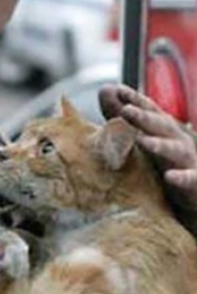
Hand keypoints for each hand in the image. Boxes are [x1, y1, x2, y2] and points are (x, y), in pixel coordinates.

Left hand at [99, 84, 196, 205]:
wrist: (191, 204)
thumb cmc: (161, 167)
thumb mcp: (142, 139)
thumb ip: (121, 117)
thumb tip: (105, 89)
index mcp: (162, 131)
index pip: (149, 111)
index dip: (135, 100)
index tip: (118, 90)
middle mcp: (176, 143)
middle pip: (162, 126)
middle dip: (144, 117)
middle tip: (126, 110)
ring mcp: (188, 163)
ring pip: (177, 151)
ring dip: (160, 145)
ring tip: (143, 141)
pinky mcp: (195, 185)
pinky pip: (192, 180)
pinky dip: (183, 178)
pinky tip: (169, 177)